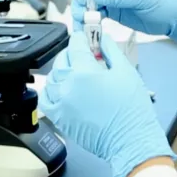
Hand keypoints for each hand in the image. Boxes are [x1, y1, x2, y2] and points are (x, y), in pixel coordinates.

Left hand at [39, 32, 176, 176]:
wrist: (130, 140)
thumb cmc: (132, 110)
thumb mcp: (126, 71)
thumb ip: (111, 50)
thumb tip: (102, 38)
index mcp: (84, 72)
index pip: (75, 45)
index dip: (81, 38)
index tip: (85, 36)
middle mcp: (68, 86)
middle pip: (61, 60)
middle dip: (71, 53)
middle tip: (84, 54)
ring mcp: (61, 103)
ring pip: (51, 78)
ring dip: (61, 71)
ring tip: (74, 72)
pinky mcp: (59, 119)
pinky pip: (45, 100)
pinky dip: (49, 91)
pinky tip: (59, 88)